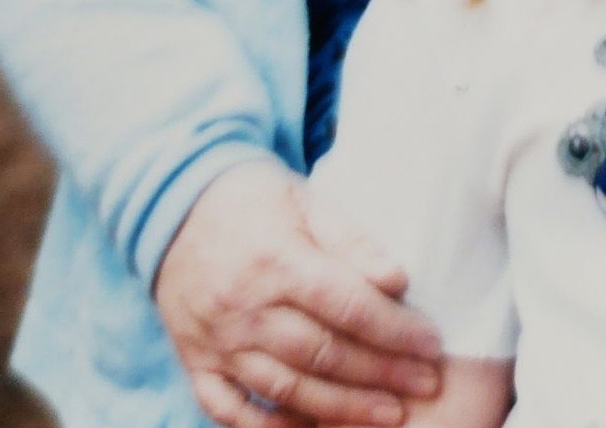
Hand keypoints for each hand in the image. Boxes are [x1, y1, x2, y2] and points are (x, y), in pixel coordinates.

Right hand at [153, 156, 444, 427]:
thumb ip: (351, 239)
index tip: (432, 345)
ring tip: (389, 414)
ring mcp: (215, 341)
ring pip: (285, 388)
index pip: (346, 304)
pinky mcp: (195, 362)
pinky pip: (230, 411)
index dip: (394, 329)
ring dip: (341, 408)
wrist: (173, 206)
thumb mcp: (305, 199)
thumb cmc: (254, 200)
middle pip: (322, 352)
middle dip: (381, 373)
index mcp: (275, 258)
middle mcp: (243, 306)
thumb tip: (397, 280)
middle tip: (425, 384)